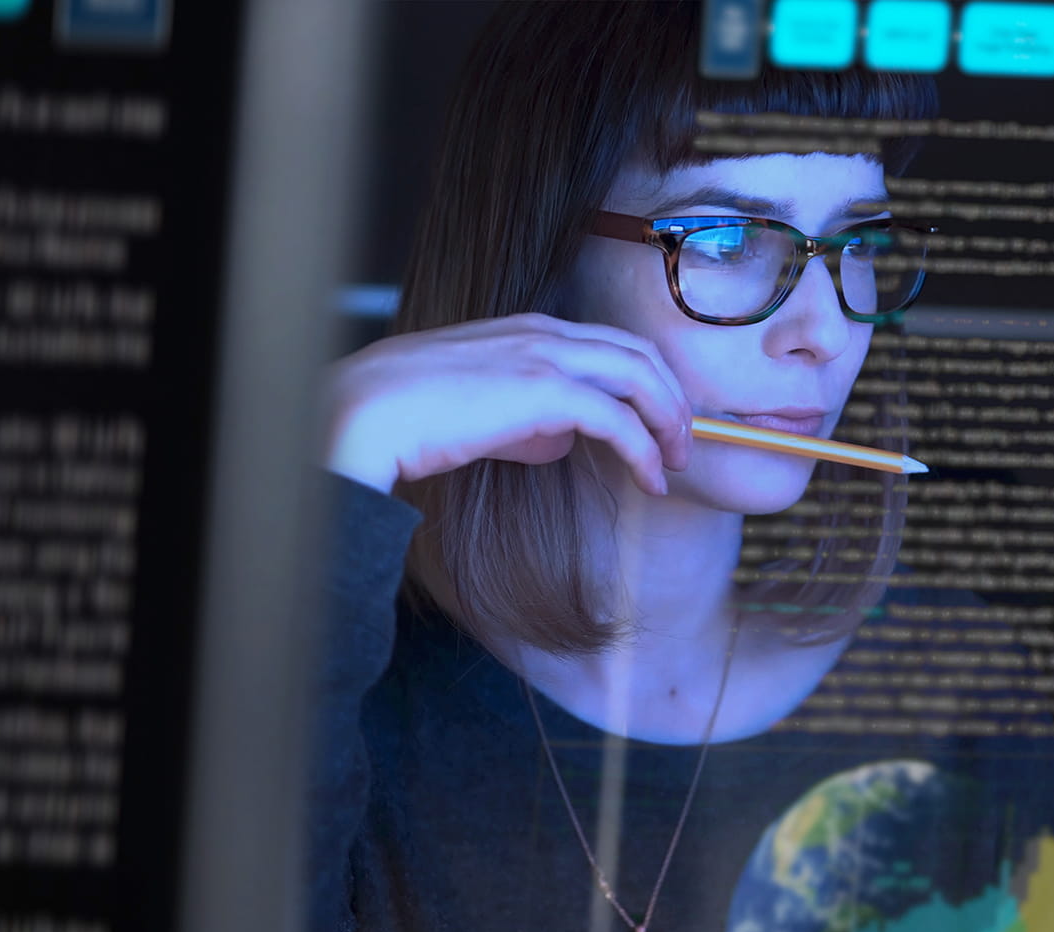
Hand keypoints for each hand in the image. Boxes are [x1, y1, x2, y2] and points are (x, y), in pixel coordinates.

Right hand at [324, 314, 693, 496]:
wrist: (370, 411)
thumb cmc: (412, 414)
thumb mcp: (481, 411)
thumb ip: (526, 419)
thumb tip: (562, 442)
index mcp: (530, 329)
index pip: (612, 345)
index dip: (647, 383)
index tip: (660, 424)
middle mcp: (546, 332)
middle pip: (640, 354)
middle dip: (672, 400)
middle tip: (683, 446)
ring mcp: (547, 356)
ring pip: (641, 377)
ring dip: (669, 422)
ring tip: (675, 464)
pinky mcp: (545, 391)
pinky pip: (619, 419)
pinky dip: (644, 450)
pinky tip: (650, 480)